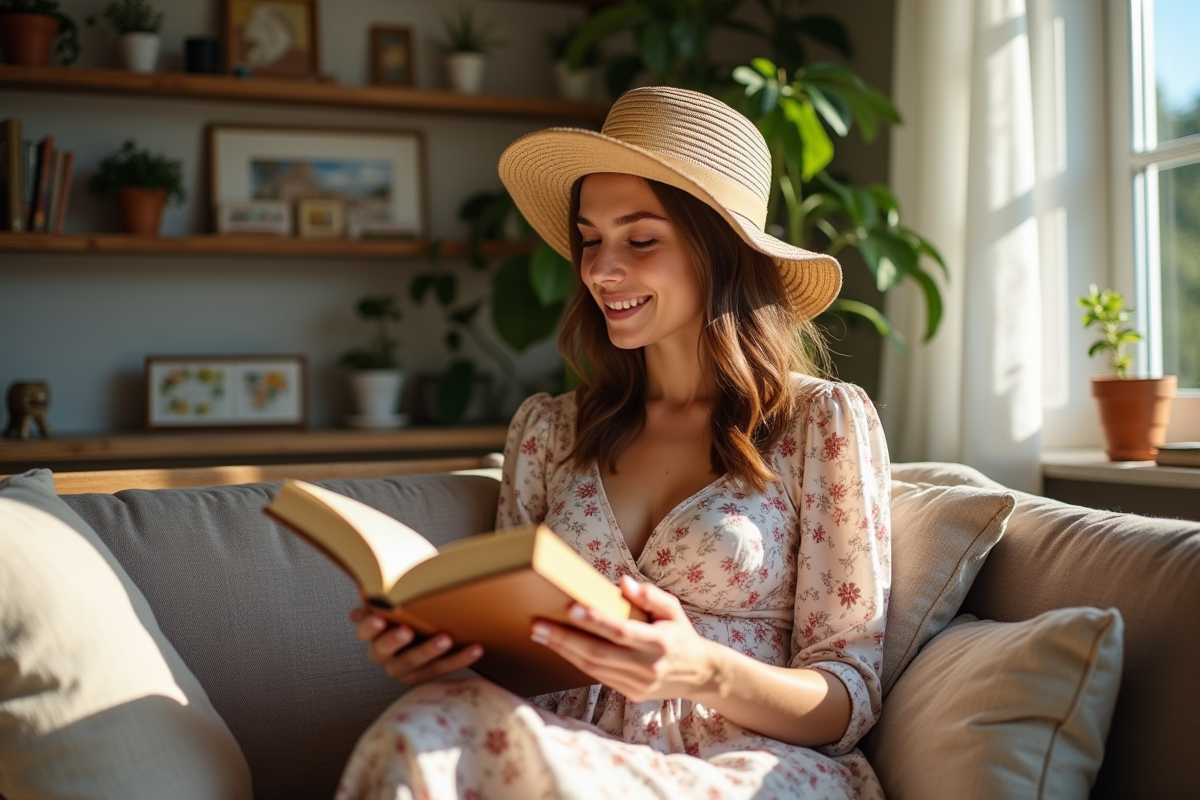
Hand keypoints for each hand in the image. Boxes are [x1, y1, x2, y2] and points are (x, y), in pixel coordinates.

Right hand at [349, 606, 482, 685]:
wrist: (429, 620)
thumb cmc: (409, 606)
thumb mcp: (396, 598)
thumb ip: (385, 594)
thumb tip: (368, 590)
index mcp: (372, 633)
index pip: (364, 631)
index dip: (370, 626)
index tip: (379, 618)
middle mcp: (383, 654)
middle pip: (383, 651)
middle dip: (394, 641)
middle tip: (407, 631)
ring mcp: (402, 669)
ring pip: (412, 664)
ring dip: (429, 651)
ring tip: (445, 638)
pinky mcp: (424, 677)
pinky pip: (441, 670)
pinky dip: (459, 659)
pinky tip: (475, 648)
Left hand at [531, 575, 718, 702]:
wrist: (699, 674)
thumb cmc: (681, 635)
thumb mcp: (673, 609)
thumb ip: (650, 595)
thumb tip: (622, 582)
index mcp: (659, 643)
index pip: (621, 631)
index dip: (596, 621)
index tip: (571, 608)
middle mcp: (648, 666)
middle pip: (599, 653)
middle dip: (565, 639)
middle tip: (538, 626)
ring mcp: (638, 684)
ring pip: (594, 668)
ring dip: (564, 651)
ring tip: (541, 635)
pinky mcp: (631, 694)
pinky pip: (598, 677)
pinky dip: (577, 662)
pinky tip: (561, 649)